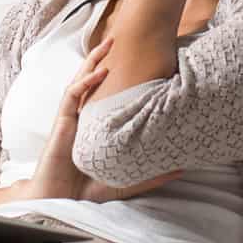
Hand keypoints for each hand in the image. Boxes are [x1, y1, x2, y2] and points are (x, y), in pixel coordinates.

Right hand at [23, 33, 183, 203]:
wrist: (61, 202)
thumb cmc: (87, 189)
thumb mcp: (126, 178)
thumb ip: (151, 172)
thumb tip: (181, 168)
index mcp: (95, 125)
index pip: (106, 95)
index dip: (118, 78)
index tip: (137, 62)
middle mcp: (82, 117)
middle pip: (92, 80)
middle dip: (103, 59)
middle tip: (120, 40)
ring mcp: (71, 118)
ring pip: (80, 81)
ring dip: (93, 61)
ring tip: (108, 44)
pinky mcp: (62, 123)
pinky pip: (72, 96)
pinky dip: (85, 82)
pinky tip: (99, 72)